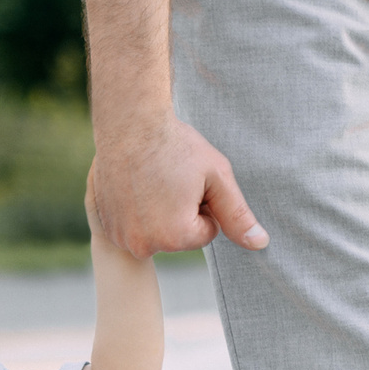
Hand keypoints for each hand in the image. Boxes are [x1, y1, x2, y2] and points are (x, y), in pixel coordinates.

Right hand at [86, 112, 267, 259]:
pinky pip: (135, 228)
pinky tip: (135, 187)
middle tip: (169, 179)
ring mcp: (122, 237)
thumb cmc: (177, 147)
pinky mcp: (107, 227)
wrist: (130, 125)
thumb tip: (261, 244)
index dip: (204, 203)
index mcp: (177, 236)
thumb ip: (238, 215)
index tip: (189, 180)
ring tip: (152, 181)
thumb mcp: (217, 177)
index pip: (207, 231)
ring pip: (158, 233)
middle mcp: (145, 244)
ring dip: (159, 213)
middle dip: (181, 212)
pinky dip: (137, 212)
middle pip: (181, 236)